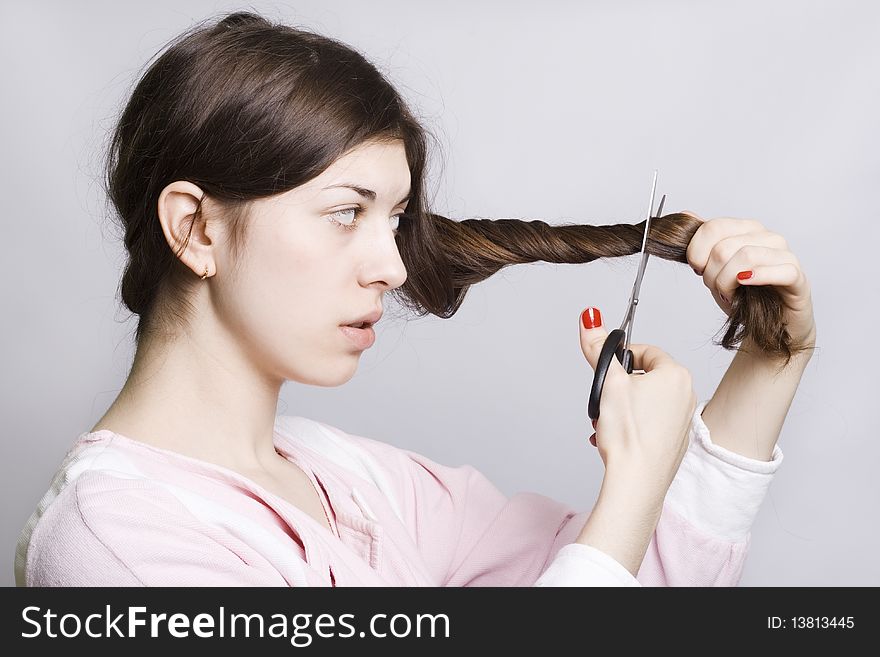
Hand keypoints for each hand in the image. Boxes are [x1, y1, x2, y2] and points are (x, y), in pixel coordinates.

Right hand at [579, 307, 696, 494]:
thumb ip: (599, 348)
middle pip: (644, 377)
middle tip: (605, 401)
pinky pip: (649, 423)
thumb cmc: (629, 435)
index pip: (644, 351)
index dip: (619, 360)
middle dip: (619, 389)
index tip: (606, 373)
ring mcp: (682, 421)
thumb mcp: (608, 382)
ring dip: (621, 409)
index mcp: (675, 375)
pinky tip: (616, 439)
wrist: (637, 482)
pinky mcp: (674, 442)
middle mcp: (686, 395)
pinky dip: (631, 426)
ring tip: (608, 423)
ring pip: (644, 402)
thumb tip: (591, 318)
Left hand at [684, 213, 815, 348]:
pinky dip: (759, 277)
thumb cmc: (744, 298)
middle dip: (711, 274)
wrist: (769, 327)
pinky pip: (782, 269)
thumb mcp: (714, 271)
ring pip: (746, 256)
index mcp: (746, 230)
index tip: (697, 270)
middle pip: (723, 247)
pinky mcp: (798, 278)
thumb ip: (702, 244)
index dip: (696, 253)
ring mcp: (785, 255)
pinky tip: (747, 284)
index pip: (713, 227)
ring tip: (731, 295)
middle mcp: (767, 237)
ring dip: (728, 282)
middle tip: (718, 288)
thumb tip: (686, 215)